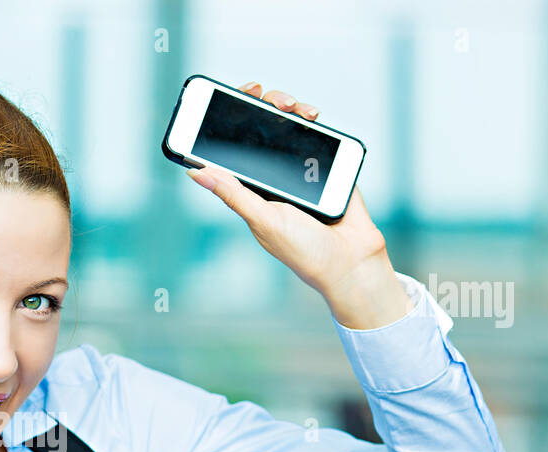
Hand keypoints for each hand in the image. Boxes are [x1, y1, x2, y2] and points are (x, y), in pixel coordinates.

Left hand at [186, 81, 393, 302]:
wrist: (352, 260)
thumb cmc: (303, 250)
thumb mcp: (263, 220)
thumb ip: (233, 194)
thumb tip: (195, 173)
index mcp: (253, 190)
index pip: (234, 149)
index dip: (227, 122)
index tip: (225, 98)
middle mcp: (275, 176)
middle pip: (262, 128)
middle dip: (261, 105)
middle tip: (261, 95)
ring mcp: (302, 167)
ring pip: (289, 125)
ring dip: (287, 107)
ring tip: (291, 106)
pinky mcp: (328, 163)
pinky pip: (317, 133)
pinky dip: (312, 119)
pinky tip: (310, 115)